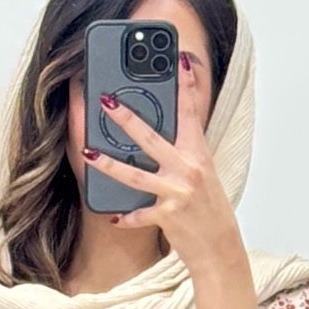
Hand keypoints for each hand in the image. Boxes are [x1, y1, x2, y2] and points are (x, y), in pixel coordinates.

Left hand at [81, 51, 244, 277]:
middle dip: (127, 118)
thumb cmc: (210, 210)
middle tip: (107, 101)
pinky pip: (139, 215)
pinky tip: (114, 216)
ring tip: (88, 152)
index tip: (178, 59)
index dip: (185, 85)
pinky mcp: (167, 216)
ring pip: (135, 175)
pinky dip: (126, 217)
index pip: (191, 113)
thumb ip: (185, 153)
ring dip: (109, 163)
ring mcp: (177, 193)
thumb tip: (162, 136)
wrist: (220, 248)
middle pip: (152, 138)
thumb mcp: (203, 175)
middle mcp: (188, 170)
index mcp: (199, 154)